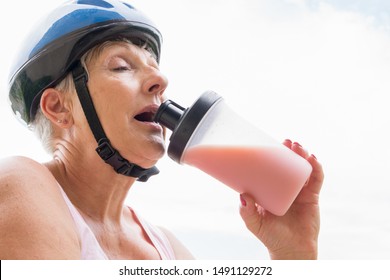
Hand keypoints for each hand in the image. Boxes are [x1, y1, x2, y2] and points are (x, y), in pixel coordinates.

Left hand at [239, 140, 323, 258]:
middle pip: (289, 165)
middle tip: (287, 142)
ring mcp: (300, 191)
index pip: (273, 168)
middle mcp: (285, 187)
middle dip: (290, 151)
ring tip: (299, 147)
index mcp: (271, 190)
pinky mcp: (312, 197)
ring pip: (303, 169)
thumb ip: (247, 212)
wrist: (292, 251)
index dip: (274, 155)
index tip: (271, 143)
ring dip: (303, 155)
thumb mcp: (255, 223)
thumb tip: (243, 195)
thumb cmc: (271, 237)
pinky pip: (316, 180)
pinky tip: (313, 160)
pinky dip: (316, 169)